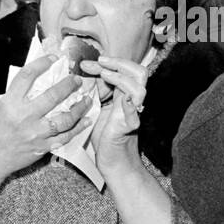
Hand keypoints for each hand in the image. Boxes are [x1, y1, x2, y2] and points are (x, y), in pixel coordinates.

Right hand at [0, 54, 92, 187]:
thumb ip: (13, 94)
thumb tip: (34, 82)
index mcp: (9, 103)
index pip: (28, 76)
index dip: (42, 63)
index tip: (53, 58)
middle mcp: (24, 117)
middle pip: (53, 96)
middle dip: (69, 84)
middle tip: (77, 79)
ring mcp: (34, 134)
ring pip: (65, 118)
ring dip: (79, 107)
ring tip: (86, 99)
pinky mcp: (41, 148)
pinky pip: (65, 137)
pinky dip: (78, 128)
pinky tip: (86, 120)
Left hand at [88, 56, 146, 175]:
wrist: (113, 162)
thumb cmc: (104, 136)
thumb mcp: (97, 107)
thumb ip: (96, 91)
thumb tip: (84, 70)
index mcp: (123, 95)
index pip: (125, 69)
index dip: (108, 62)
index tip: (87, 62)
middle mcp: (130, 102)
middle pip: (139, 73)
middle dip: (119, 63)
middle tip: (100, 61)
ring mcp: (131, 114)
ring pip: (139, 88)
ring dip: (120, 78)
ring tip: (104, 74)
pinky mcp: (127, 128)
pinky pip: (133, 116)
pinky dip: (129, 106)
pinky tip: (124, 100)